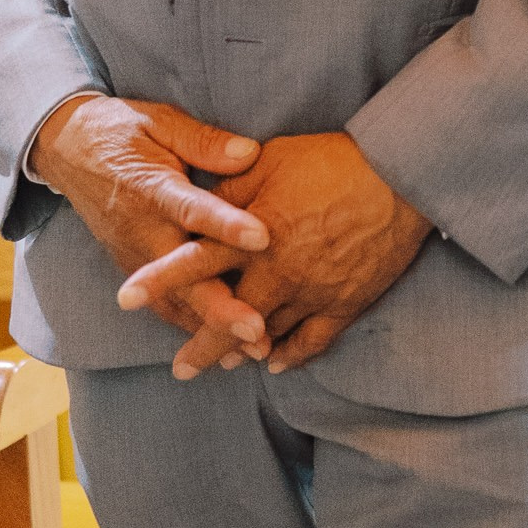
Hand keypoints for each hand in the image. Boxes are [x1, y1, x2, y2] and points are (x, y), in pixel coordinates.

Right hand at [29, 94, 272, 355]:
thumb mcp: (160, 121)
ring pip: (173, 301)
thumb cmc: (122, 130)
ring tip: (253, 350)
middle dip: (220, 307)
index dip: (226, 225)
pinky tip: (224, 348)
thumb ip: (204, 142)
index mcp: (151, 188)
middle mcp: (141, 229)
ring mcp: (134, 255)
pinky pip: (163, 305)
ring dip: (211, 328)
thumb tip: (250, 153)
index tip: (262, 238)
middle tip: (258, 330)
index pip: (191, 210)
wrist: (65, 148)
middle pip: (183, 276)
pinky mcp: (132, 268)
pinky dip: (192, 327)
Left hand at [116, 130, 430, 380]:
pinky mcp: (345, 302)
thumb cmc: (335, 159)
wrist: (401, 174)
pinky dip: (291, 355)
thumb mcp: (273, 160)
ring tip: (222, 366)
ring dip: (241, 353)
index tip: (126, 299)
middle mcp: (277, 270)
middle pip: (228, 317)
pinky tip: (275, 363)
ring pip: (267, 335)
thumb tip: (201, 203)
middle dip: (200, 345)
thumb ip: (232, 186)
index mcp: (253, 233)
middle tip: (180, 368)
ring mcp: (312, 291)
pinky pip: (312, 341)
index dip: (158, 280)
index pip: (194, 261)